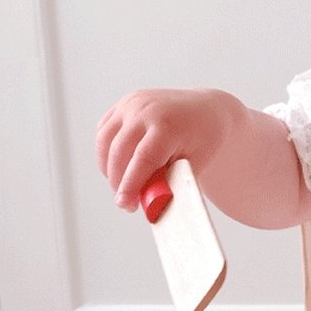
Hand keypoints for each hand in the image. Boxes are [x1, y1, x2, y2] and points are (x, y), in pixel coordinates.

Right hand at [95, 89, 232, 211]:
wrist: (206, 109)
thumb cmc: (203, 138)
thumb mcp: (195, 163)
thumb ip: (172, 183)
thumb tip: (152, 207)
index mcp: (168, 124)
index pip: (142, 159)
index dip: (130, 184)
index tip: (124, 204)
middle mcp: (146, 110)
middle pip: (119, 152)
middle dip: (118, 182)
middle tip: (127, 203)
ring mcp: (131, 103)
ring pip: (105, 142)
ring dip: (109, 169)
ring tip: (123, 185)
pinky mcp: (123, 104)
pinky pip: (104, 133)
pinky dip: (106, 153)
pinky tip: (119, 167)